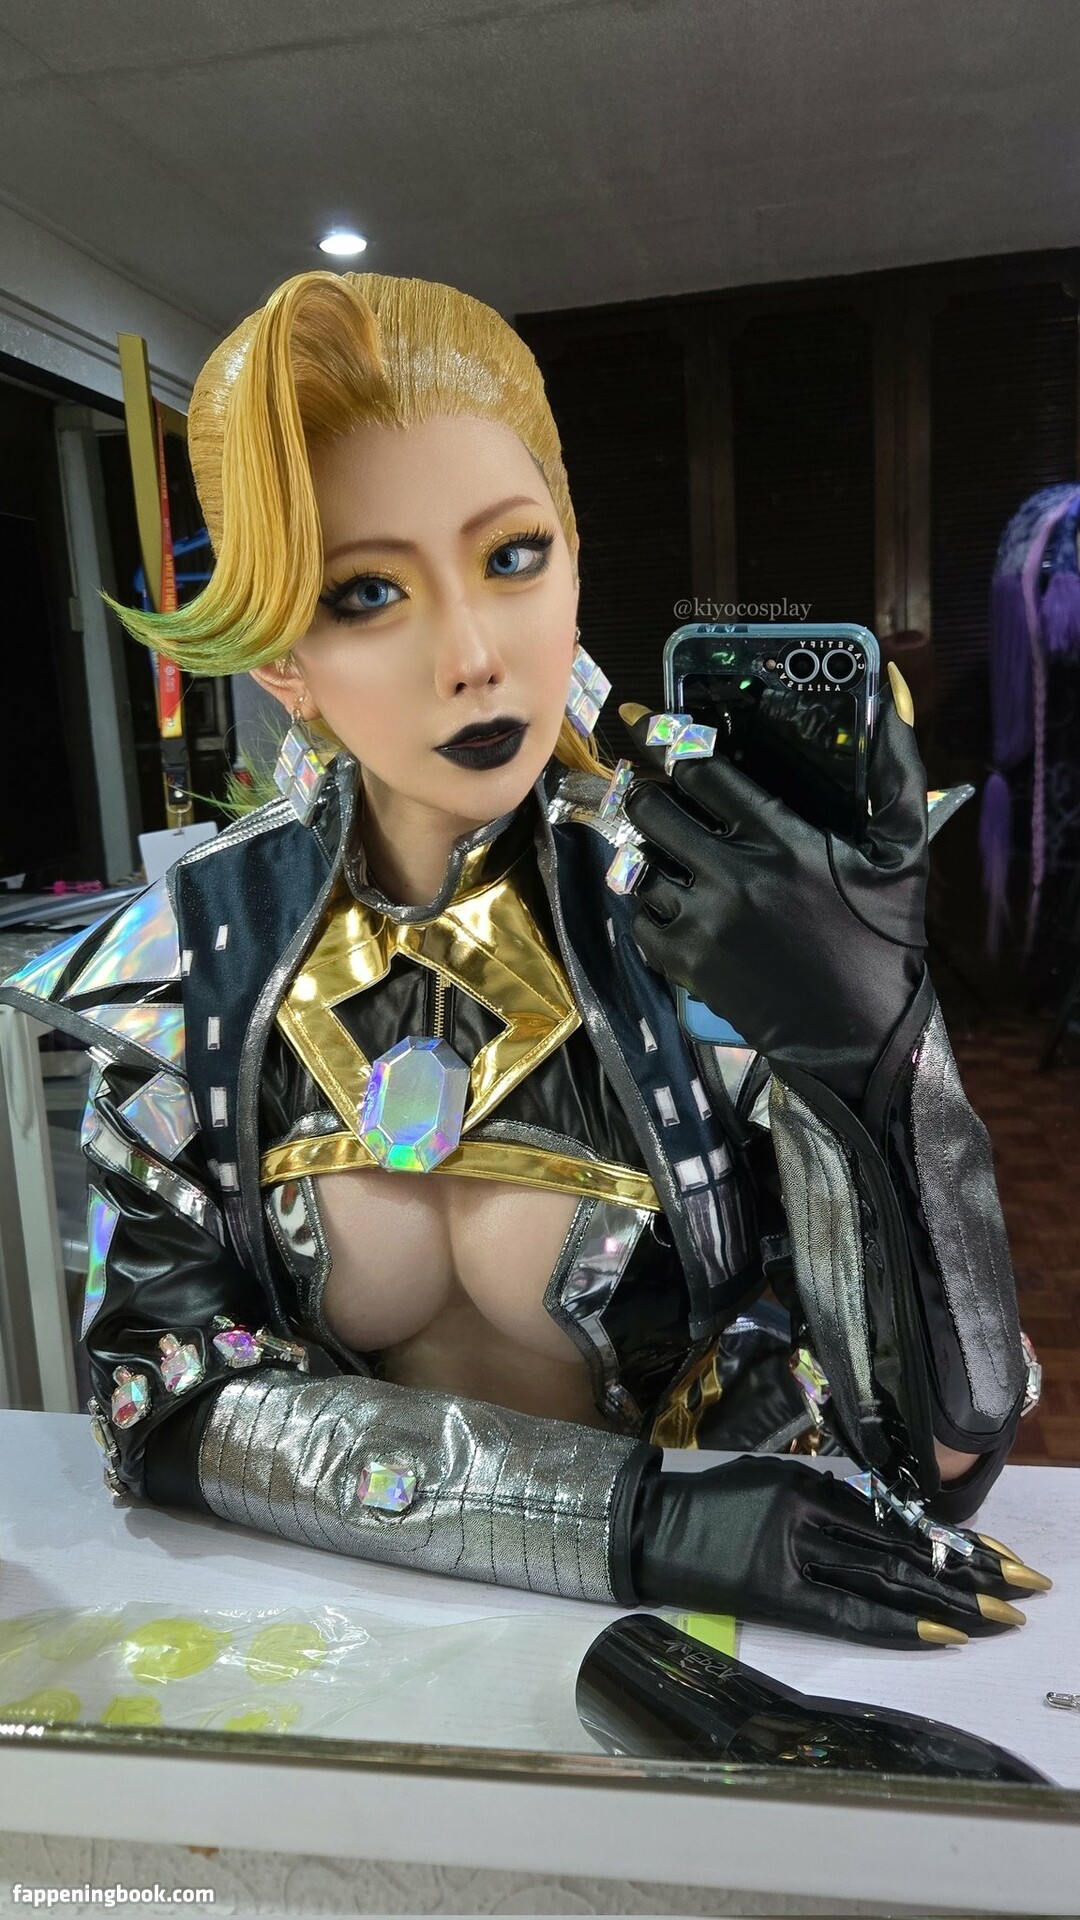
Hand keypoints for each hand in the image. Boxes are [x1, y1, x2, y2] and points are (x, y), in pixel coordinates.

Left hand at [619, 672, 927, 1107]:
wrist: (860, 1033)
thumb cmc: (884, 939)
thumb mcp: (905, 854)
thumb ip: (898, 774)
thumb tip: (894, 696)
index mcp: (784, 839)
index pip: (704, 773)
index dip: (676, 747)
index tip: (658, 730)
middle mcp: (736, 874)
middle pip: (654, 811)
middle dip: (647, 793)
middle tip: (653, 793)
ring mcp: (706, 921)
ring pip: (642, 866)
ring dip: (649, 857)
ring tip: (667, 855)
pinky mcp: (689, 963)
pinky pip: (640, 921)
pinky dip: (649, 910)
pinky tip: (672, 904)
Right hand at [634, 1456, 1049, 1647]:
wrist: (643, 1523)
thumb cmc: (706, 1502)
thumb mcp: (771, 1480)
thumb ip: (825, 1500)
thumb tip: (881, 1526)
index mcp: (809, 1481)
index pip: (898, 1517)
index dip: (953, 1540)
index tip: (1001, 1558)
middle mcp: (809, 1510)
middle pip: (904, 1546)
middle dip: (970, 1573)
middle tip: (1026, 1591)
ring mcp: (793, 1550)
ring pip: (886, 1575)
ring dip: (948, 1600)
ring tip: (1000, 1616)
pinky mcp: (775, 1590)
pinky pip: (847, 1610)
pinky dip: (896, 1621)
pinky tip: (939, 1632)